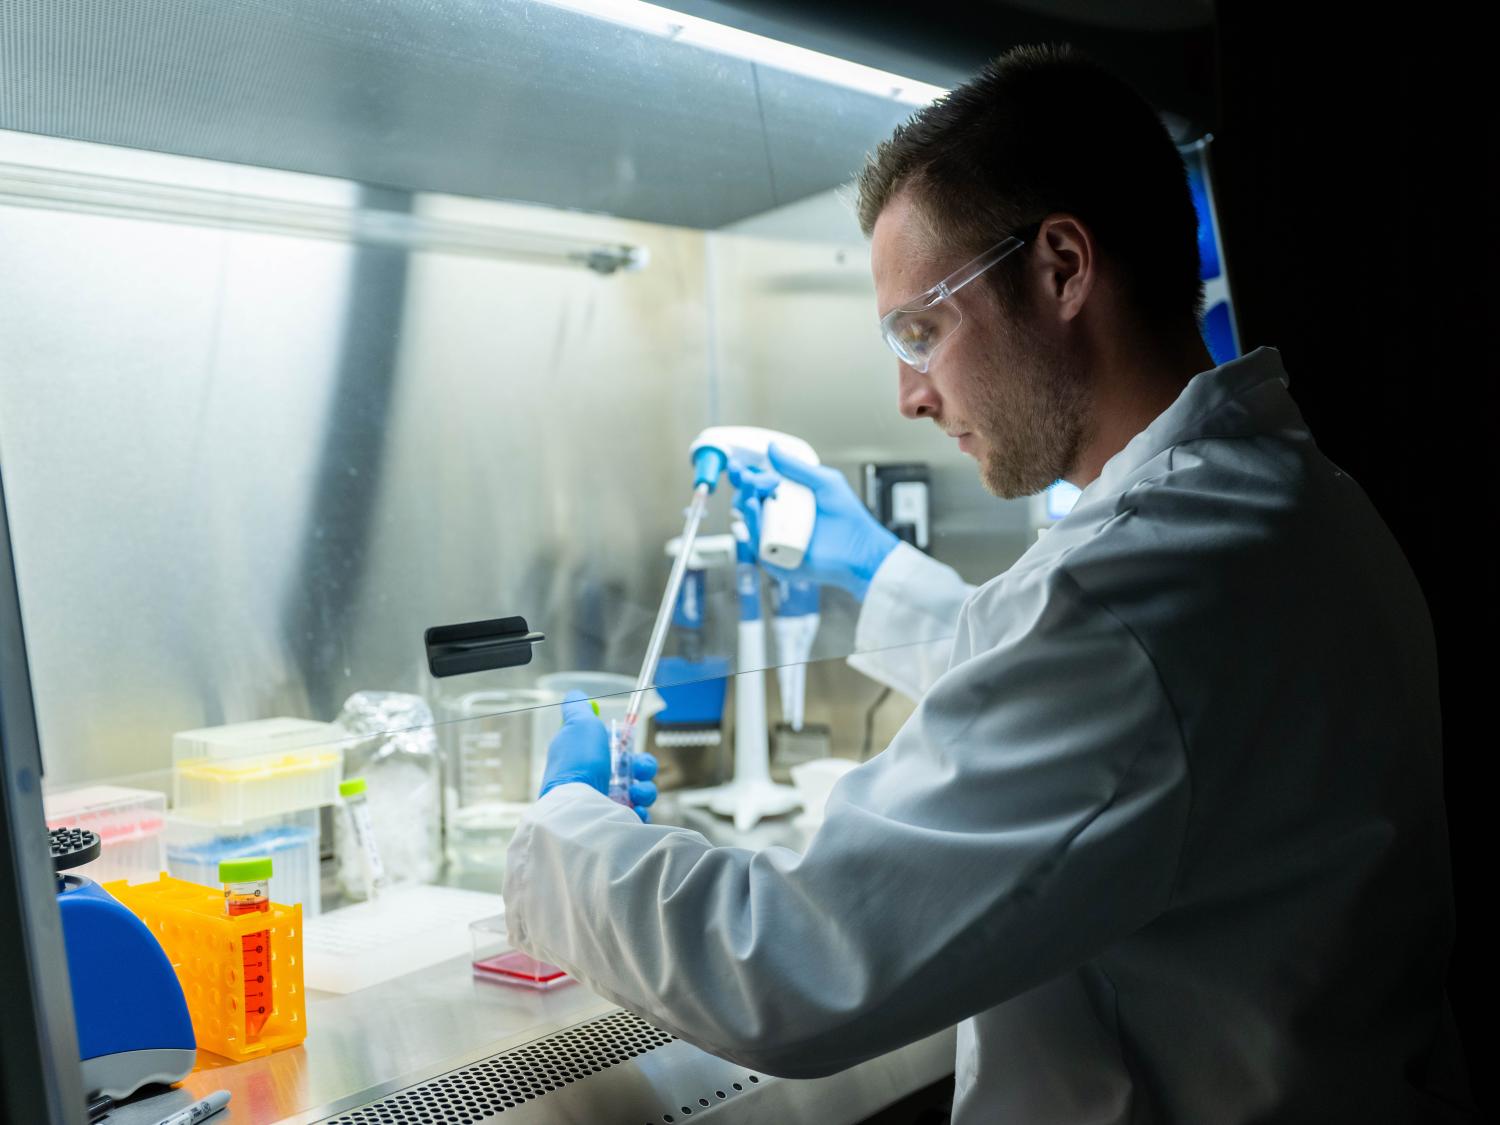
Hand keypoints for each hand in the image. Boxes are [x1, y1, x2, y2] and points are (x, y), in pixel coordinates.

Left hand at [539, 692, 658, 821]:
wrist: (576, 807)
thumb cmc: (578, 763)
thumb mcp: (578, 724)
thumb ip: (577, 707)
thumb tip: (575, 694)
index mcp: (587, 759)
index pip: (614, 751)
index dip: (628, 748)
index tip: (631, 748)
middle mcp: (595, 781)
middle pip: (632, 772)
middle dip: (644, 769)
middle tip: (642, 772)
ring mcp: (603, 804)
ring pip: (638, 793)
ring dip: (646, 791)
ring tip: (638, 795)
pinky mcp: (613, 822)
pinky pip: (636, 816)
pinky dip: (640, 812)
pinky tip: (634, 810)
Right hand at [728, 443, 898, 599]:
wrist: (861, 549)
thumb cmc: (849, 518)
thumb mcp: (824, 483)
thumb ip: (797, 466)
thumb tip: (772, 448)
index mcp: (788, 501)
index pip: (760, 486)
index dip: (747, 476)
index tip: (739, 467)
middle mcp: (779, 520)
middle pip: (750, 502)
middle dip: (746, 488)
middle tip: (749, 478)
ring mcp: (776, 539)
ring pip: (751, 521)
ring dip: (747, 504)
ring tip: (752, 495)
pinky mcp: (777, 559)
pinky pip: (758, 543)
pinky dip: (754, 526)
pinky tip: (755, 510)